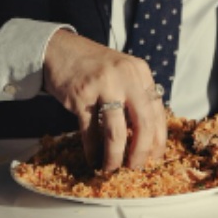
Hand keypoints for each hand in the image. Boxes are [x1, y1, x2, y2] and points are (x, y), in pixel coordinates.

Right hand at [42, 30, 167, 171]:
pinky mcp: (80, 96)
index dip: (158, 139)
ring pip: (115, 132)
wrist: (59, 49)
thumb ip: (135, 95)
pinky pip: (90, 131)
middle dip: (140, 152)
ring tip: (112, 168)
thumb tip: (147, 137)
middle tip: (135, 167)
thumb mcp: (122, 72)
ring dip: (115, 156)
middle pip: (143, 124)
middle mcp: (125, 76)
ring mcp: (102, 85)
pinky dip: (92, 150)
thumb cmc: (93, 65)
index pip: (157, 111)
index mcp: (140, 71)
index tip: (155, 157)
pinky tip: (93, 159)